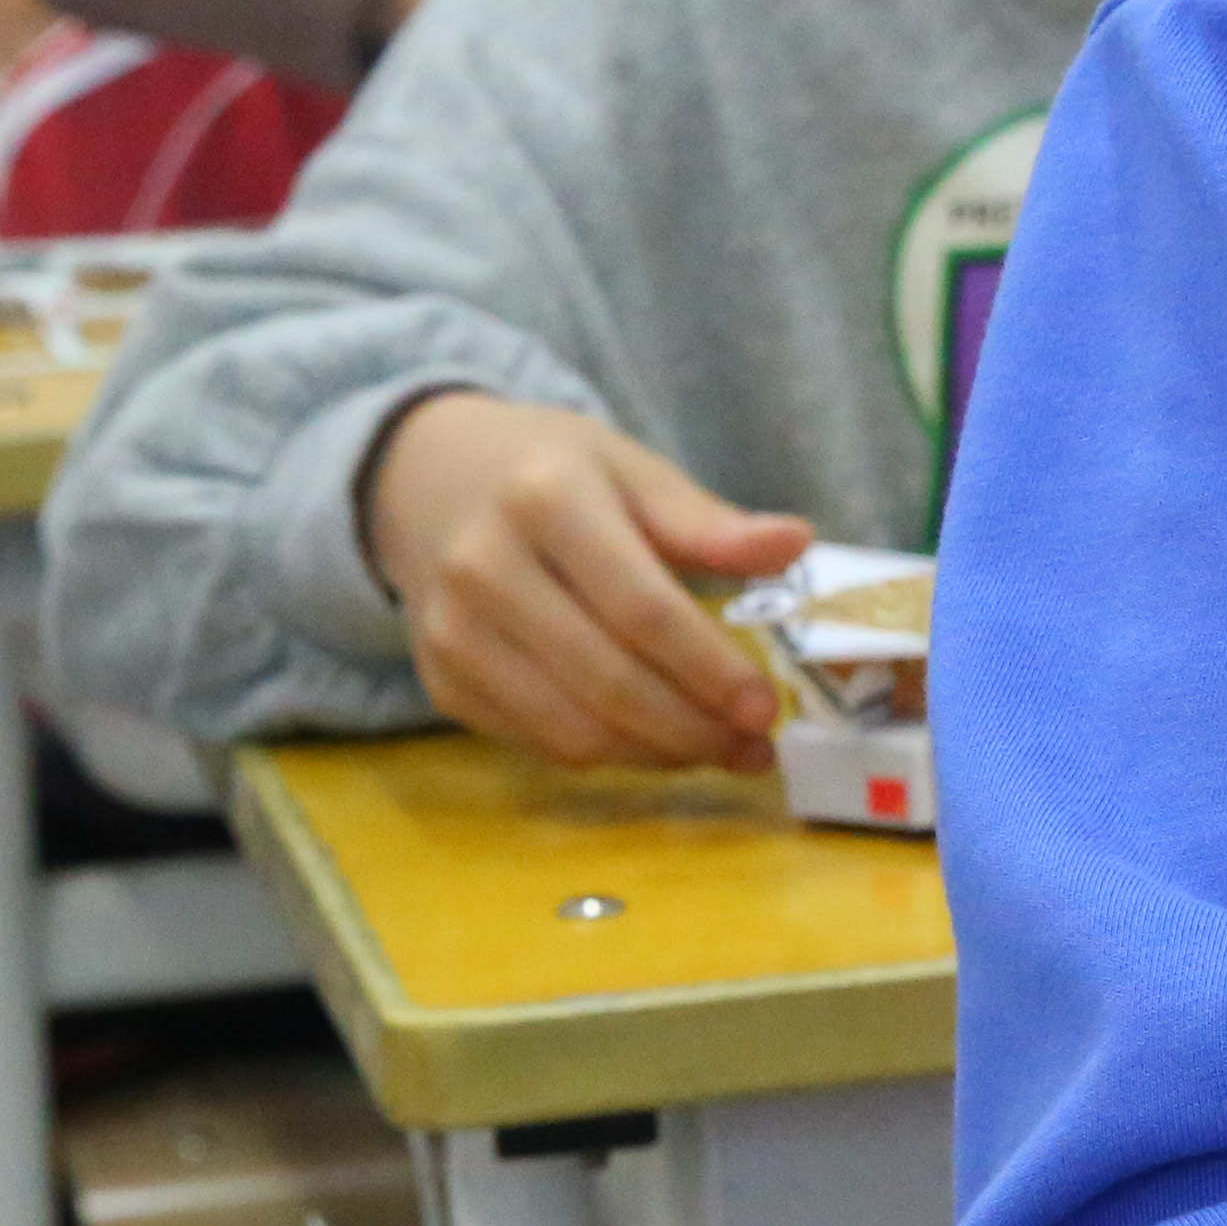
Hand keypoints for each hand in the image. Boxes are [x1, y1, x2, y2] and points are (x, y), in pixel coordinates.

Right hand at [358, 392, 816, 771]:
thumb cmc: (553, 473)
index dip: (710, 669)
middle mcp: (485, 570)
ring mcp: (452, 633)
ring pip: (571, 732)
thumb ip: (709, 522)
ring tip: (717, 750)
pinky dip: (607, 755)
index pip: (642, 609)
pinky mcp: (441, 681)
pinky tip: (655, 742)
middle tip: (756, 746)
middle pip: (607, 682)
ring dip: (657, 756)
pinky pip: (537, 743)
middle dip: (693, 729)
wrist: (430, 479)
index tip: (766, 708)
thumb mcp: (633, 469)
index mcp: (546, 501)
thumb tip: (796, 543)